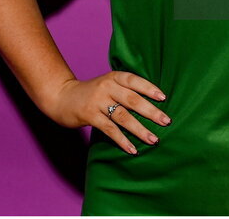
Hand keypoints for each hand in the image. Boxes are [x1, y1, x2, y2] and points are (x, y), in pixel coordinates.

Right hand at [39, 71, 170, 154]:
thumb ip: (125, 90)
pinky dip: (122, 140)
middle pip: (132, 99)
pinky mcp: (89, 115)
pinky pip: (109, 129)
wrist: (62, 97)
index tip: (163, 98)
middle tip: (166, 121)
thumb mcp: (108, 84)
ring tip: (153, 139)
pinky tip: (132, 149)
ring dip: (139, 129)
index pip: (134, 80)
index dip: (149, 88)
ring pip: (122, 116)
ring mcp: (97, 101)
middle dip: (151, 111)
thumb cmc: (92, 93)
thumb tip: (153, 104)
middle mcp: (106, 87)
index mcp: (113, 77)